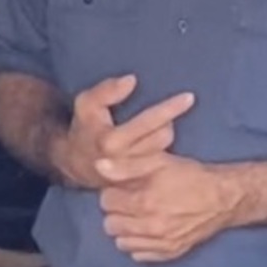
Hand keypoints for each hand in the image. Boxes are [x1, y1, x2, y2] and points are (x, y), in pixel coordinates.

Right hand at [51, 74, 193, 189]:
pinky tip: (156, 148)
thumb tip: (132, 80)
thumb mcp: (87, 103)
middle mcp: (124, 162)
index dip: (169, 108)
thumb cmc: (86, 128)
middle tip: (165, 114)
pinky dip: (164, 155)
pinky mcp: (140, 186)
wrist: (77, 163)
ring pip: (166, 151)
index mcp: (111, 141)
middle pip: (164, 136)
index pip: (149, 121)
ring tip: (155, 128)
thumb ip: (106, 90)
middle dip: (167, 121)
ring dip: (165, 136)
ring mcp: (133, 177)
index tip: (190, 97)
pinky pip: (163, 166)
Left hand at [98, 152, 242, 262]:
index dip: (113, 192)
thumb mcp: (160, 162)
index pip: (106, 202)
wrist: (224, 198)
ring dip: (125, 230)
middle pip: (110, 225)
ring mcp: (160, 243)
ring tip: (137, 216)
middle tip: (129, 202)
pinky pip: (139, 256)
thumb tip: (99, 167)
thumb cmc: (192, 177)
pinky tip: (147, 230)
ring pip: (121, 243)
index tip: (122, 188)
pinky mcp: (169, 253)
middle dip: (116, 212)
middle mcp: (150, 227)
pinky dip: (138, 244)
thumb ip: (127, 165)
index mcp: (144, 202)